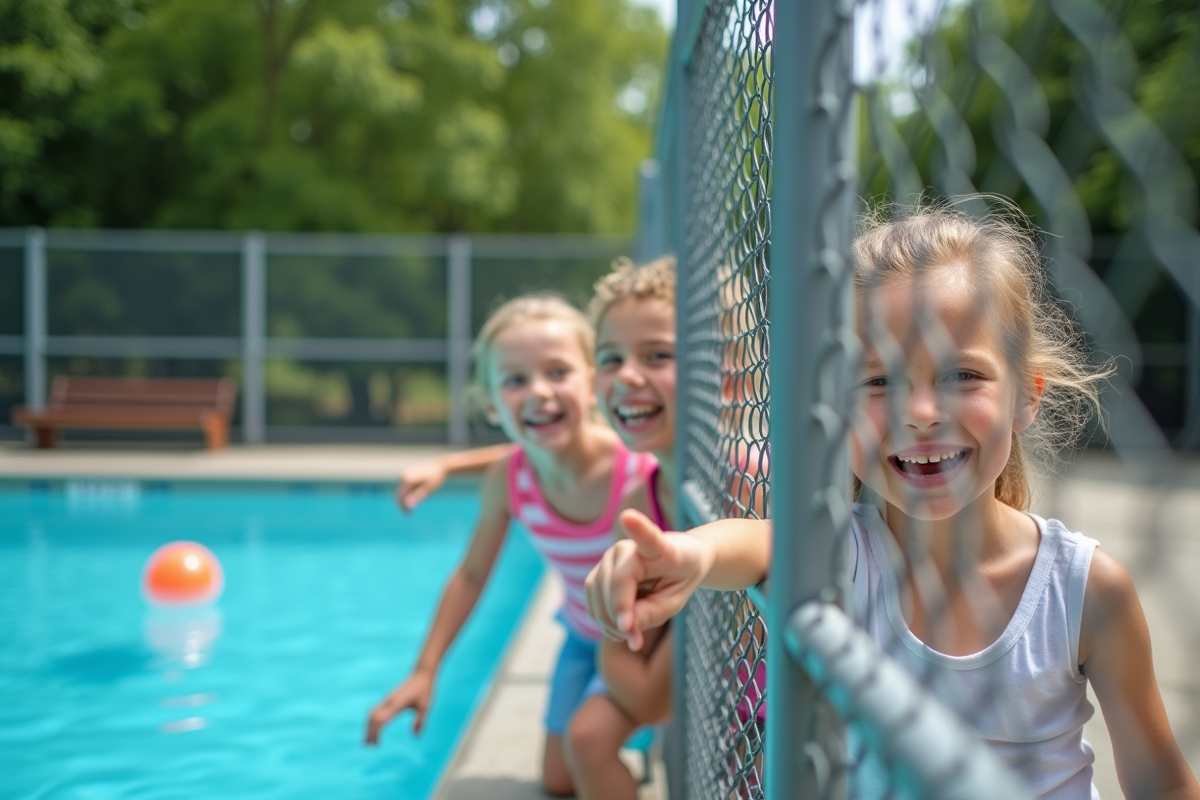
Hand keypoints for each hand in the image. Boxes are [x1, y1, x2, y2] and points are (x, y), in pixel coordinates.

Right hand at [364, 671, 433, 744]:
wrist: (422, 674)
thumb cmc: (425, 690)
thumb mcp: (425, 706)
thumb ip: (420, 721)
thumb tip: (415, 735)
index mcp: (397, 703)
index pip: (381, 719)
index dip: (376, 732)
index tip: (376, 744)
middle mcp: (389, 701)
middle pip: (373, 717)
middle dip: (369, 731)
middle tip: (368, 745)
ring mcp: (388, 699)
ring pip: (372, 713)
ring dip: (369, 726)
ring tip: (369, 740)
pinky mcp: (389, 698)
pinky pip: (376, 710)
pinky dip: (373, 720)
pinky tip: (375, 728)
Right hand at [395, 462, 448, 512]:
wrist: (440, 466)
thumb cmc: (436, 478)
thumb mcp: (428, 489)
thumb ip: (417, 496)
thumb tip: (407, 505)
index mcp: (407, 478)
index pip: (401, 496)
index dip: (403, 507)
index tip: (409, 515)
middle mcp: (403, 475)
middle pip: (398, 494)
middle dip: (402, 505)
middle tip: (409, 514)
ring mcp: (404, 474)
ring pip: (400, 491)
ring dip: (403, 500)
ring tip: (410, 510)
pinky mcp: (406, 475)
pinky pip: (403, 488)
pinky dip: (406, 495)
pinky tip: (412, 499)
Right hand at [585, 509, 713, 650]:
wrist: (678, 562)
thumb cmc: (680, 578)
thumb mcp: (675, 600)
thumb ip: (652, 613)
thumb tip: (624, 628)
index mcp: (659, 548)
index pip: (648, 537)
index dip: (638, 527)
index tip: (627, 517)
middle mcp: (628, 547)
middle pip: (615, 582)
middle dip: (619, 616)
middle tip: (635, 641)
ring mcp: (609, 556)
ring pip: (596, 591)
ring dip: (607, 619)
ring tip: (629, 637)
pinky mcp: (599, 570)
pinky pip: (591, 597)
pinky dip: (601, 617)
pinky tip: (618, 627)